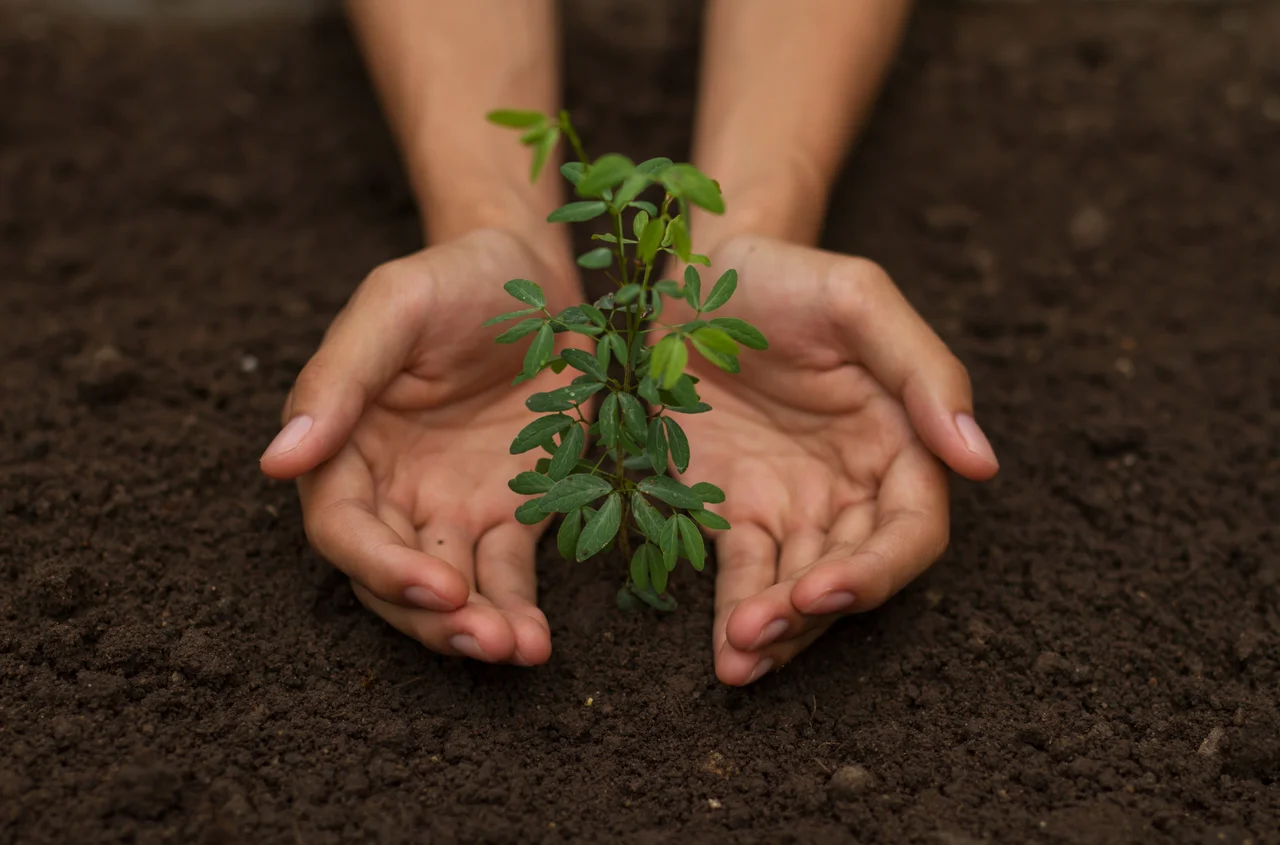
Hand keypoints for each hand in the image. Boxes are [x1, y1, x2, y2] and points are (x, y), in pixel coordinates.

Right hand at [260, 228, 579, 665]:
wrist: (537, 274)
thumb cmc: (454, 279)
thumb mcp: (395, 307)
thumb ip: (338, 379)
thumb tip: (276, 463)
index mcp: (347, 445)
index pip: (342, 527)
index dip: (378, 564)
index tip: (432, 584)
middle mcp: (393, 489)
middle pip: (390, 577)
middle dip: (430, 616)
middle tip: (481, 638)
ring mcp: (452, 507)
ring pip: (448, 590)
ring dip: (474, 629)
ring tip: (514, 650)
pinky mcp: (510, 514)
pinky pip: (506, 576)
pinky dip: (518, 611)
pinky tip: (536, 642)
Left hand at [671, 235, 998, 684]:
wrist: (696, 273)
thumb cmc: (787, 278)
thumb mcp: (858, 299)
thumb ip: (923, 371)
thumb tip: (982, 462)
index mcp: (898, 442)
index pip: (912, 530)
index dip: (877, 570)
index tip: (826, 586)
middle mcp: (850, 487)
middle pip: (853, 573)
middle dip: (814, 610)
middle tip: (763, 627)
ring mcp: (789, 506)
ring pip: (798, 589)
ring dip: (776, 631)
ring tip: (739, 656)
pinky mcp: (731, 513)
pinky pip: (742, 576)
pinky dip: (735, 616)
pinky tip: (726, 652)